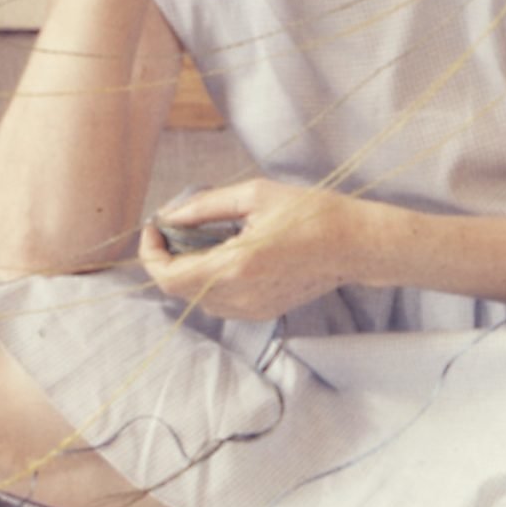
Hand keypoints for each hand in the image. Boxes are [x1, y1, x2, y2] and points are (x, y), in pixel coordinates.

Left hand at [139, 178, 370, 324]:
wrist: (354, 245)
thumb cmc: (311, 213)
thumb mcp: (255, 195)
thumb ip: (205, 207)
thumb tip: (169, 216)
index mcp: (236, 265)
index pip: (168, 276)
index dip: (151, 253)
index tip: (155, 228)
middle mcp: (239, 295)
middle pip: (177, 290)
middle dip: (166, 258)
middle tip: (174, 228)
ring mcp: (251, 309)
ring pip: (196, 298)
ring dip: (188, 270)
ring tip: (202, 238)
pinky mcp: (262, 312)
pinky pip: (219, 302)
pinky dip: (209, 280)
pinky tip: (226, 254)